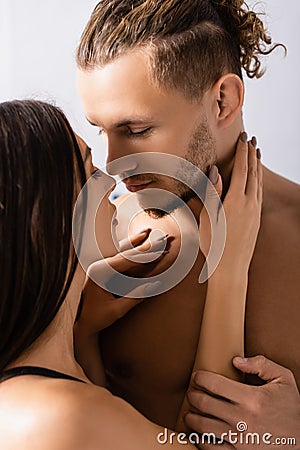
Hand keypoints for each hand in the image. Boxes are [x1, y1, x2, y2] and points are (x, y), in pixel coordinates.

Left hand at [76, 229, 166, 333]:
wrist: (82, 325)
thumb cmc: (97, 319)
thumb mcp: (116, 311)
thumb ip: (134, 297)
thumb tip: (155, 285)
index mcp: (99, 273)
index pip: (127, 261)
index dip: (145, 256)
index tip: (161, 252)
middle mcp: (99, 266)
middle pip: (125, 253)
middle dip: (144, 245)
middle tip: (160, 238)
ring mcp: (101, 267)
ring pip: (121, 252)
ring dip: (136, 243)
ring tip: (147, 231)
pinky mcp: (104, 272)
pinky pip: (120, 259)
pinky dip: (130, 251)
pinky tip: (138, 243)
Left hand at [185, 356, 299, 448]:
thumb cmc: (292, 410)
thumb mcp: (284, 380)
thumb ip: (261, 365)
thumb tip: (236, 360)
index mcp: (253, 399)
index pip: (215, 384)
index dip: (200, 378)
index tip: (196, 376)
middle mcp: (243, 419)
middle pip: (205, 404)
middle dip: (193, 396)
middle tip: (192, 392)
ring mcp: (240, 440)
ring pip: (203, 427)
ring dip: (192, 418)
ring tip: (190, 413)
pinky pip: (211, 448)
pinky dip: (200, 440)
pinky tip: (199, 434)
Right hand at [199, 133, 262, 275]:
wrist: (230, 267)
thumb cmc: (214, 244)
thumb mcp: (208, 217)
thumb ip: (213, 192)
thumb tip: (216, 170)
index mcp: (235, 201)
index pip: (241, 170)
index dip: (242, 152)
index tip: (243, 138)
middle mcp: (249, 204)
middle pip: (253, 173)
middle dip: (252, 154)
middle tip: (251, 139)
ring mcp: (255, 211)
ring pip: (259, 182)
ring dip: (257, 166)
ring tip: (256, 153)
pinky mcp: (257, 219)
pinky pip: (260, 192)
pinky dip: (259, 180)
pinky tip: (257, 179)